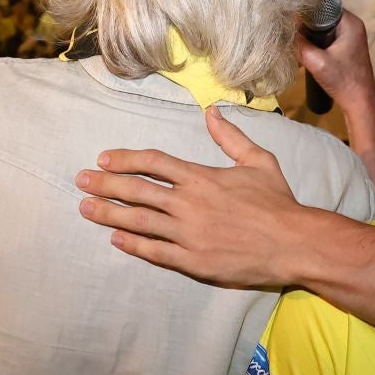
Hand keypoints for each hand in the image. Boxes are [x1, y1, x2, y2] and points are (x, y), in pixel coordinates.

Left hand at [76, 105, 316, 289]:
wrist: (294, 243)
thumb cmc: (277, 202)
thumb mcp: (258, 161)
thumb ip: (231, 137)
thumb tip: (212, 112)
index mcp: (201, 178)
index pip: (153, 163)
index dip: (125, 159)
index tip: (104, 158)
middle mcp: (189, 204)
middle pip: (137, 191)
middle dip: (104, 184)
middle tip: (80, 180)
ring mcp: (188, 235)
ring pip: (139, 222)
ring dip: (108, 214)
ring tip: (85, 209)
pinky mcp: (193, 262)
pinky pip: (155, 252)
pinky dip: (133, 245)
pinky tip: (116, 239)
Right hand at [297, 8, 374, 114]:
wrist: (359, 102)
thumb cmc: (342, 80)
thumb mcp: (316, 62)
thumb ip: (300, 44)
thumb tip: (283, 29)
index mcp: (349, 22)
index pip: (322, 5)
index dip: (305, 10)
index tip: (288, 17)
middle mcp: (351, 24)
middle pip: (321, 15)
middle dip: (305, 24)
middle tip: (290, 32)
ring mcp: (350, 35)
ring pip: (322, 27)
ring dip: (309, 34)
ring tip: (295, 42)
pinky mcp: (346, 46)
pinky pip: (326, 37)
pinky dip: (316, 42)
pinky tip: (304, 50)